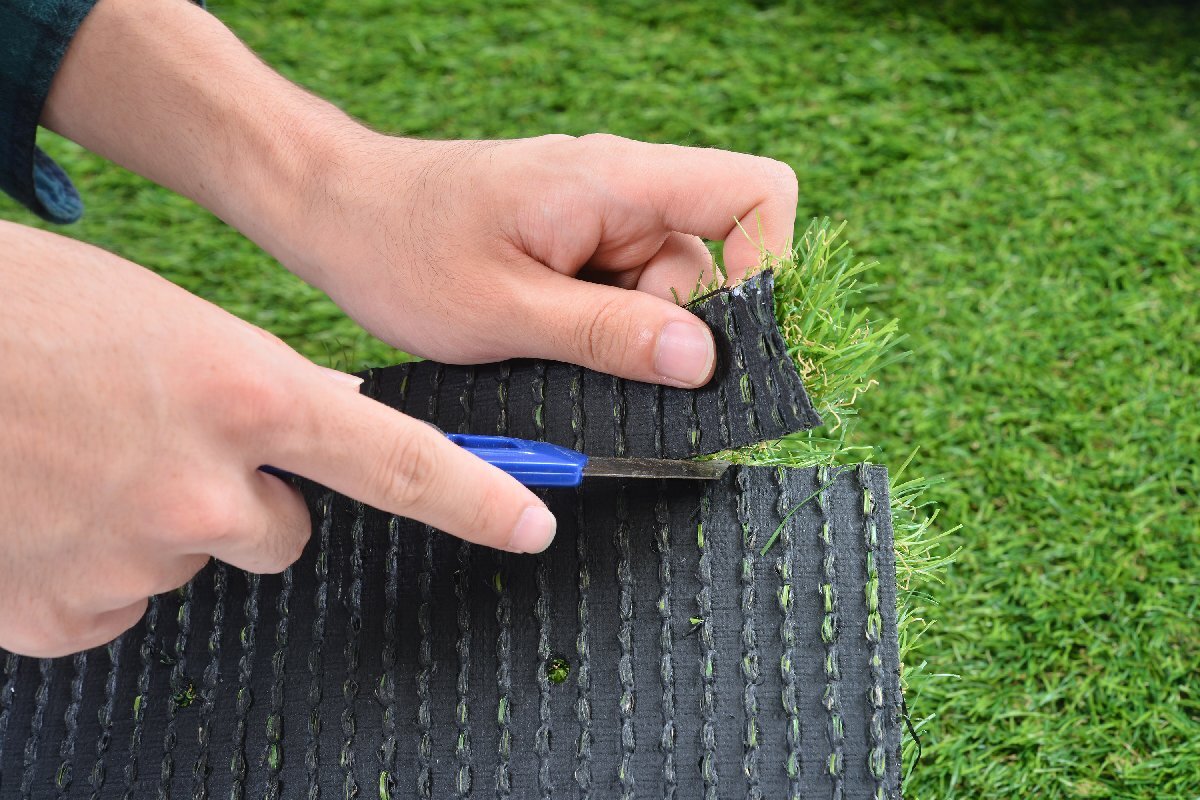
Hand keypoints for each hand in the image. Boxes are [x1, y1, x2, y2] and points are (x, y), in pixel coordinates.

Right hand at [0, 222, 555, 656]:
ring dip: (160, 524)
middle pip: (283, 532)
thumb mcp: (172, 327)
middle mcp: (206, 488)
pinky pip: (121, 598)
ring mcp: (138, 557)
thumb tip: (327, 424)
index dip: (480, 499)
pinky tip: (46, 507)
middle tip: (163, 444)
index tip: (532, 525)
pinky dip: (95, 562)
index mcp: (246, 395)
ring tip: (86, 460)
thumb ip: (259, 386)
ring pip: (196, 560)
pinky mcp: (70, 612)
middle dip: (246, 500)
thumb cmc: (30, 317)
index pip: (402, 462)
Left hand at [43, 1, 796, 384]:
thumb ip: (610, 337)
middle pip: (716, 261)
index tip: (725, 342)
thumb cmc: (402, 249)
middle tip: (606, 370)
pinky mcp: (578, 246)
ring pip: (670, 291)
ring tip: (552, 352)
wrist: (333, 212)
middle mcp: (624, 192)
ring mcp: (602, 218)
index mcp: (618, 183)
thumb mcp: (507, 312)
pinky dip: (604, 333)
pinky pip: (626, 296)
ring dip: (631, 339)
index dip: (768, 266)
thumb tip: (705, 362)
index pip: (756, 194)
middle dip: (679, 331)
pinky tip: (548, 345)